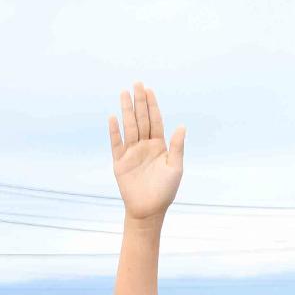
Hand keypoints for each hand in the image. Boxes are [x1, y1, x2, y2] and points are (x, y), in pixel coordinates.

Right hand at [108, 83, 183, 220]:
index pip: (155, 121)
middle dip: (139, 102)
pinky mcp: (120, 162)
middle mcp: (145, 146)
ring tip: (124, 93)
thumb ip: (177, 147)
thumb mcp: (175, 168)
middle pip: (141, 119)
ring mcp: (131, 153)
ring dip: (126, 110)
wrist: (149, 211)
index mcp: (159, 146)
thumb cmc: (165, 191)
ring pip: (129, 127)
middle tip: (136, 83)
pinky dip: (114, 131)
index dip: (152, 105)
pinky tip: (113, 118)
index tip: (149, 90)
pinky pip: (116, 144)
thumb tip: (181, 126)